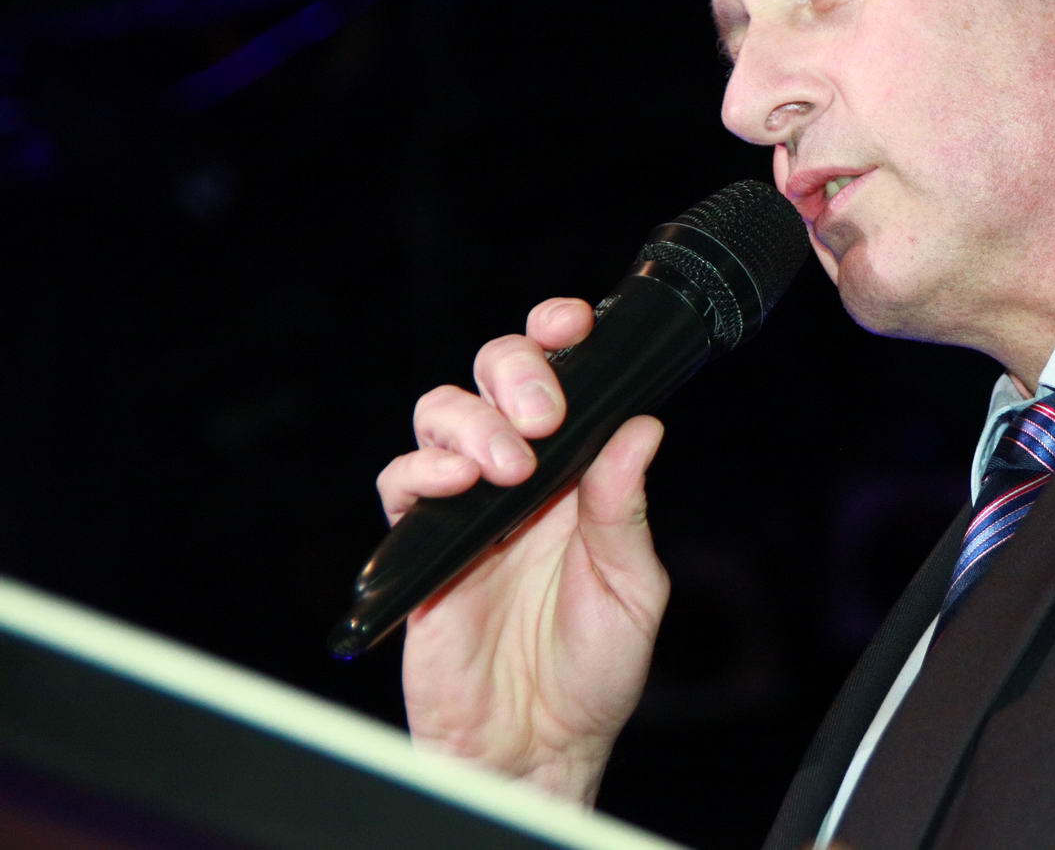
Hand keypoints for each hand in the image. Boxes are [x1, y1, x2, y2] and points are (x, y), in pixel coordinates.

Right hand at [375, 297, 670, 802]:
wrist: (537, 745)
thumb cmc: (593, 671)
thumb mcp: (631, 587)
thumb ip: (625, 508)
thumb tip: (640, 428)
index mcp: (577, 471)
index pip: (562, 378)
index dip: (560, 336)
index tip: (573, 322)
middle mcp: (518, 475)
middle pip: (494, 376)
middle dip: (518, 371)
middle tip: (545, 414)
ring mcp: (464, 504)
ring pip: (442, 413)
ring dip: (475, 420)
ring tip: (509, 464)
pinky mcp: (418, 544)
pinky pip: (401, 481)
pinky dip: (424, 469)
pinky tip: (458, 484)